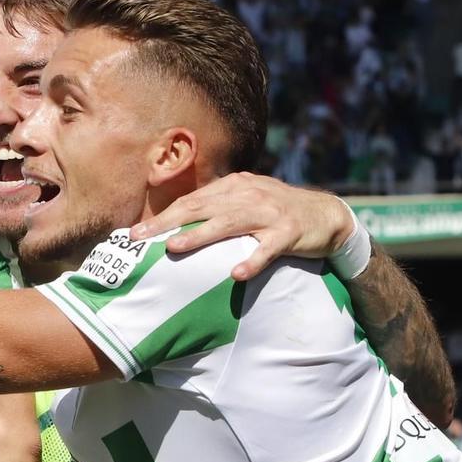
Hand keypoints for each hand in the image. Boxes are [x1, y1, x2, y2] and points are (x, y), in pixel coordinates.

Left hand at [128, 174, 353, 280]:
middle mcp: (248, 195)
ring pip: (228, 223)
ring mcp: (269, 213)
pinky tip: (236, 274)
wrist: (326, 214)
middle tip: (139, 238)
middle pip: (201, 208)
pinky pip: (268, 248)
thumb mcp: (246, 201)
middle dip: (167, 222)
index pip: (191, 202)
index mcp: (233, 187)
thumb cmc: (276, 211)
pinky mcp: (289, 233)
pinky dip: (252, 260)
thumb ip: (217, 207)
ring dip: (199, 236)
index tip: (134, 233)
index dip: (162, 216)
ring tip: (174, 248)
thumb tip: (177, 224)